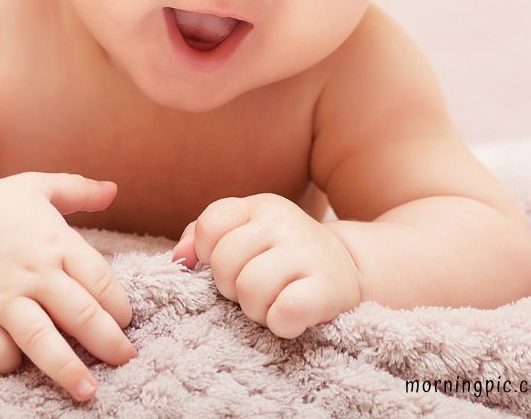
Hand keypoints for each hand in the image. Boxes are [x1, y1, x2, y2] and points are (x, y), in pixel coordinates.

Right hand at [0, 172, 137, 401]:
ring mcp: (4, 298)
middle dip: (109, 343)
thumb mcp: (38, 187)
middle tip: (125, 360)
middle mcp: (34, 272)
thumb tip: (114, 190)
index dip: (118, 305)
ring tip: (89, 391)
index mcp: (55, 241)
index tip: (124, 320)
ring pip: (43, 340)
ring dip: (69, 369)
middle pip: (81, 314)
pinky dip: (12, 364)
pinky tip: (23, 364)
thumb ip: (79, 189)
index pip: (100, 279)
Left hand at [170, 193, 362, 337]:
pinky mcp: (329, 288)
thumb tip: (180, 258)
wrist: (350, 269)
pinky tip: (290, 319)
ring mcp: (307, 252)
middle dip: (231, 288)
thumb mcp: (247, 233)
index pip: (209, 226)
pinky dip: (280, 324)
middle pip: (224, 263)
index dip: (209, 255)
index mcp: (259, 206)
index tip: (230, 266)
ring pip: (250, 290)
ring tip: (271, 304)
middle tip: (254, 290)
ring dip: (255, 310)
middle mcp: (283, 221)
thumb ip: (203, 237)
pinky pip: (284, 312)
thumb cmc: (283, 255)